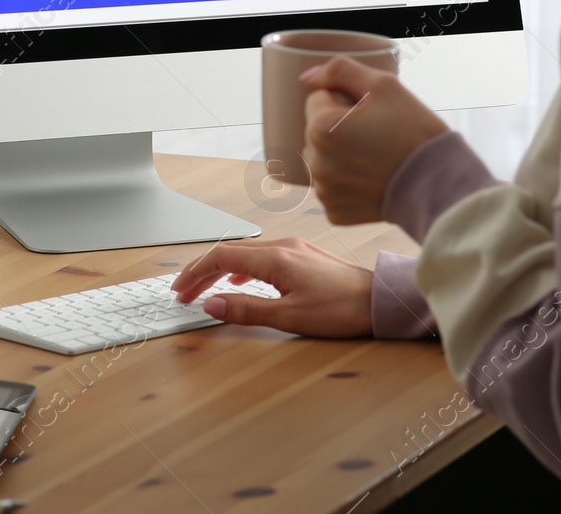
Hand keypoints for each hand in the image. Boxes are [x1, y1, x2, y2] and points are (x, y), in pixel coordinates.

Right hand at [169, 238, 374, 337]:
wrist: (379, 302)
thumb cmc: (341, 310)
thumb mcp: (289, 316)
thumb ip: (246, 309)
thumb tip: (212, 305)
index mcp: (275, 258)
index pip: (222, 257)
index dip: (196, 273)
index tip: (181, 290)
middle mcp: (282, 246)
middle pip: (229, 251)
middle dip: (203, 271)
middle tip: (184, 291)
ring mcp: (294, 248)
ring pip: (245, 253)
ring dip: (220, 269)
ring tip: (206, 288)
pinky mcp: (303, 256)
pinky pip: (261, 255)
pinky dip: (241, 267)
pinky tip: (240, 279)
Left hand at [301, 56, 448, 225]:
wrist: (440, 184)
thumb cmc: (414, 131)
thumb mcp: (383, 85)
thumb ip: (339, 70)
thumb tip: (308, 77)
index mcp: (320, 128)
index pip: (317, 100)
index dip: (345, 102)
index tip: (370, 114)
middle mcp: (315, 163)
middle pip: (316, 132)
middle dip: (338, 129)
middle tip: (376, 136)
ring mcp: (324, 191)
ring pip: (323, 161)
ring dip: (340, 157)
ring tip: (375, 159)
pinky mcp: (335, 213)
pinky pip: (333, 189)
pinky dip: (348, 184)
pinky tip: (372, 181)